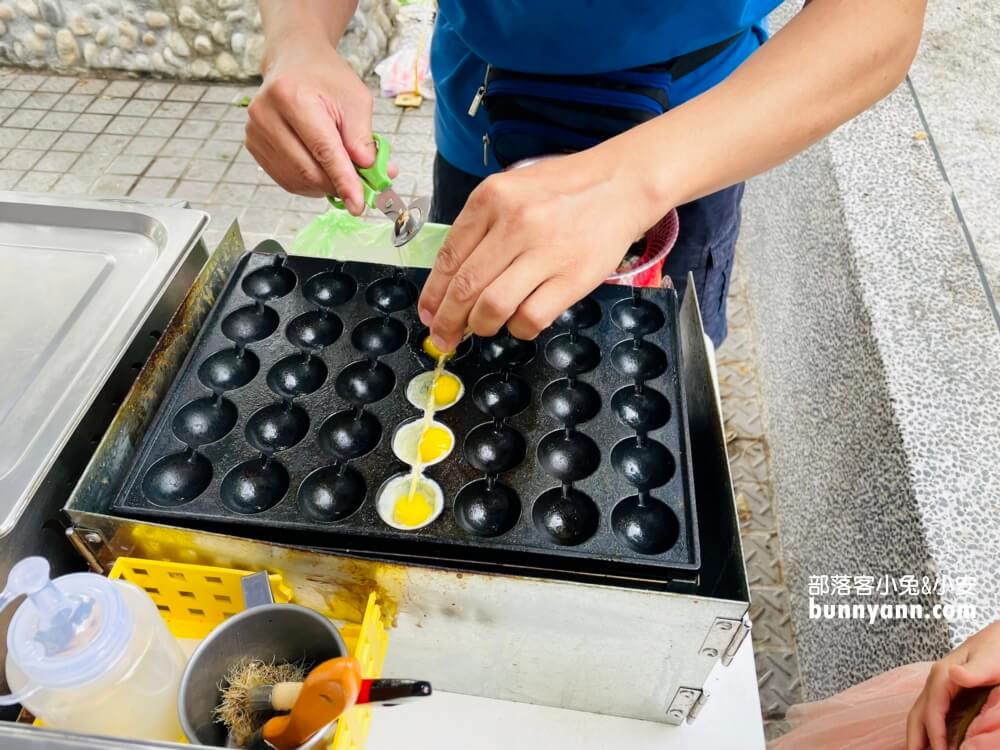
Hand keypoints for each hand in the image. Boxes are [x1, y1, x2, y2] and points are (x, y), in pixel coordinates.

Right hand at [245, 31, 394, 213]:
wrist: (294, 62)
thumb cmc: (326, 78)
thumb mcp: (356, 99)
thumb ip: (363, 138)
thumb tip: (371, 172)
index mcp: (292, 96)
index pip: (323, 149)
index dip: (343, 180)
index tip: (358, 204)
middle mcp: (266, 114)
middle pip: (308, 169)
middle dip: (337, 185)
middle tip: (359, 189)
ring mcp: (255, 131)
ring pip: (296, 179)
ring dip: (324, 186)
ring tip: (340, 171)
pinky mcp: (253, 145)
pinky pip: (285, 179)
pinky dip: (308, 184)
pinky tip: (321, 170)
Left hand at [418, 151, 645, 351]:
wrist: (621, 184)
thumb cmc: (563, 190)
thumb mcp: (511, 191)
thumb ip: (480, 228)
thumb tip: (449, 283)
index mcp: (491, 198)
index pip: (448, 257)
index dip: (433, 294)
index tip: (428, 314)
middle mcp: (515, 223)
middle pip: (465, 287)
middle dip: (447, 321)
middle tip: (443, 337)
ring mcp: (546, 251)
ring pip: (492, 307)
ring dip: (481, 326)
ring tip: (484, 326)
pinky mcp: (574, 277)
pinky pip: (530, 318)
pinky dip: (518, 328)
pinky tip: (519, 320)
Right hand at [907, 621, 999, 749]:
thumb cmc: (997, 646)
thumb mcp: (989, 659)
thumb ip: (972, 670)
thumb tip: (954, 675)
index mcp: (943, 675)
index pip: (932, 710)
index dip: (934, 734)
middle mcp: (937, 679)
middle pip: (917, 712)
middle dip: (915, 737)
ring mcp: (940, 684)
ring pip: (921, 712)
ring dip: (918, 734)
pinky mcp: (947, 688)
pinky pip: (931, 710)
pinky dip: (926, 727)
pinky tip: (932, 738)